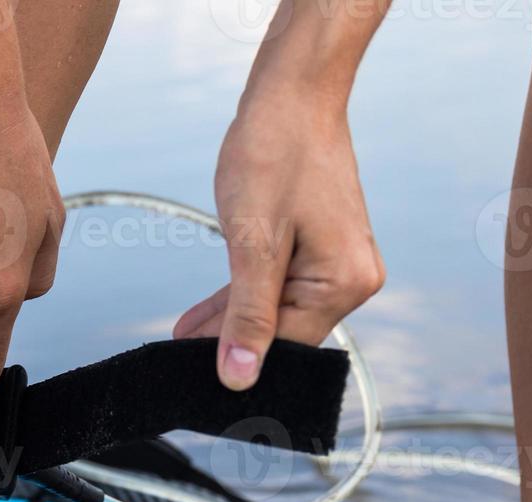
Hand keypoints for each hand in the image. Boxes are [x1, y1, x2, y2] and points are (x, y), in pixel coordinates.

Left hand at [175, 93, 384, 388]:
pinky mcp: (322, 249)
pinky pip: (280, 286)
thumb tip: (240, 376)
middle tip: (178, 357)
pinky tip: (203, 315)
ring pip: (277, 309)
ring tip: (182, 337)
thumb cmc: (274, 155)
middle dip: (231, 341)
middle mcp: (353, 279)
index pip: (286, 343)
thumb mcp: (253, 244)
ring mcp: (340, 263)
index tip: (193, 375)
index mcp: (345, 283)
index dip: (238, 359)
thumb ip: (248, 315)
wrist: (292, 94)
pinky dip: (243, 297)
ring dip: (230, 321)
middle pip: (283, 330)